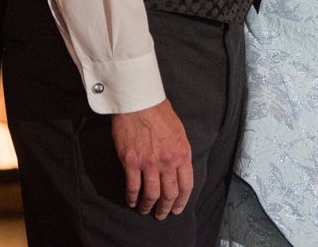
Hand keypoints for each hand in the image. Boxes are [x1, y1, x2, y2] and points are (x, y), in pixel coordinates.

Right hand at [110, 99, 192, 218]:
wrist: (139, 102)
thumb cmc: (160, 113)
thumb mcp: (179, 132)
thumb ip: (180, 152)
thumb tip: (179, 169)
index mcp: (182, 154)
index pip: (186, 186)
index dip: (182, 201)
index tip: (177, 209)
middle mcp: (168, 162)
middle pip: (169, 194)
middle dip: (165, 208)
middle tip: (161, 214)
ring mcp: (149, 164)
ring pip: (151, 195)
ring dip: (148, 206)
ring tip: (145, 210)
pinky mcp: (131, 163)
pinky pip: (133, 187)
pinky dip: (132, 198)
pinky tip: (132, 201)